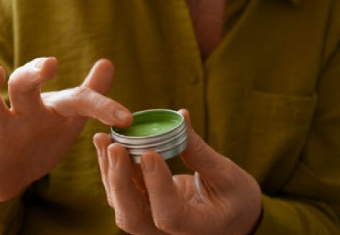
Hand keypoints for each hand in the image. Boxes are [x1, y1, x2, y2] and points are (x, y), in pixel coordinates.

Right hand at [0, 57, 131, 202]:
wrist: (15, 174)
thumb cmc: (47, 139)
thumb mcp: (71, 120)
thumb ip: (91, 95)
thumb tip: (108, 61)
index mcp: (53, 107)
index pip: (79, 99)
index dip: (103, 105)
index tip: (126, 119)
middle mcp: (27, 112)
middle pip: (25, 86)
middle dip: (33, 73)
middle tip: (48, 65)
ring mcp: (2, 129)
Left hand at [94, 109, 261, 234]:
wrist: (233, 217)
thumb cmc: (236, 197)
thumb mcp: (227, 176)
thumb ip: (200, 152)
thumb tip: (180, 117)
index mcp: (197, 229)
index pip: (168, 215)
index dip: (156, 185)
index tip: (149, 152)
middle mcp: (168, 234)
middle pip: (132, 218)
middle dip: (120, 181)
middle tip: (115, 146)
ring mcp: (153, 225)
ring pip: (122, 204)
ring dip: (110, 171)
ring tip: (103, 138)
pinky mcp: (146, 209)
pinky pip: (125, 192)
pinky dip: (115, 169)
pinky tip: (109, 143)